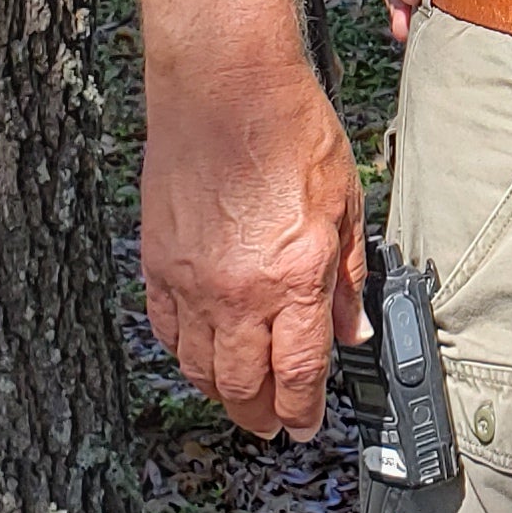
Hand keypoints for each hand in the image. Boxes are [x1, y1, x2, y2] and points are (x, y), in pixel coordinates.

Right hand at [141, 52, 370, 439]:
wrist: (223, 86)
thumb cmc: (288, 129)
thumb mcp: (345, 203)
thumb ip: (347, 277)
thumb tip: (353, 329)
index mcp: (294, 277)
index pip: (300, 373)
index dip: (304, 411)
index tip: (306, 426)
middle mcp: (239, 290)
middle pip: (244, 386)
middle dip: (262, 415)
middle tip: (274, 423)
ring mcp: (192, 281)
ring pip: (200, 368)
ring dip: (222, 392)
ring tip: (242, 395)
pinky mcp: (157, 263)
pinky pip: (167, 331)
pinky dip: (186, 353)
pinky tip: (202, 353)